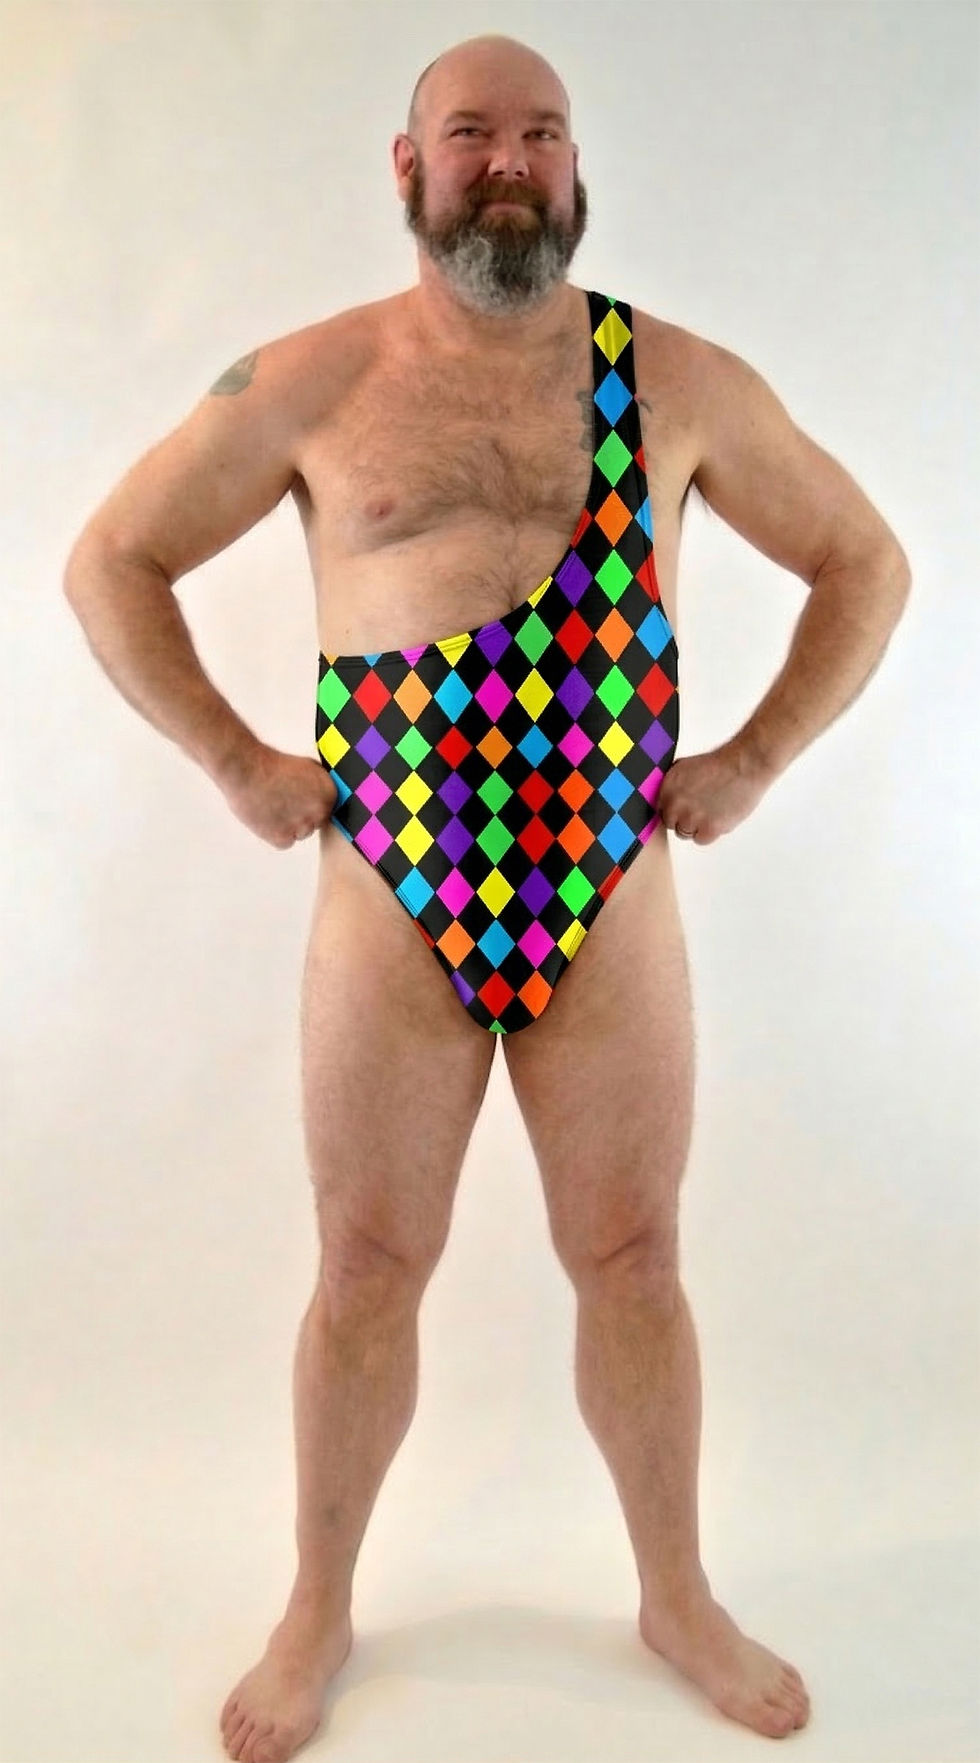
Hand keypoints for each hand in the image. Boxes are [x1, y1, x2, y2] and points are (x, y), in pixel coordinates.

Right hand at [218, 742, 337, 848]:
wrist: (245, 768)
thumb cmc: (270, 764)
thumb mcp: (306, 767)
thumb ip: (318, 785)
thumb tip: (322, 797)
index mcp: (330, 793)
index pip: (326, 809)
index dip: (309, 804)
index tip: (297, 798)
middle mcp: (320, 811)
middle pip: (314, 823)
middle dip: (300, 816)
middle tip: (282, 802)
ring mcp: (303, 826)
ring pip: (300, 834)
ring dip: (288, 825)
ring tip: (271, 806)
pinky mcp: (283, 838)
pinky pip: (285, 842)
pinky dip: (274, 834)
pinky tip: (266, 816)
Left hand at [656, 741, 771, 844]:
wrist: (744, 765)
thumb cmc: (722, 764)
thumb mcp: (686, 767)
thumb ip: (673, 786)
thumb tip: (668, 800)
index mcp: (667, 787)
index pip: (660, 809)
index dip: (674, 809)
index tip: (683, 808)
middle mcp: (675, 803)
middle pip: (671, 823)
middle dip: (684, 818)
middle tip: (700, 809)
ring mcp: (691, 817)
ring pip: (685, 833)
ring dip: (696, 826)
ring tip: (711, 810)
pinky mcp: (708, 828)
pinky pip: (700, 839)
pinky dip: (709, 832)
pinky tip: (718, 817)